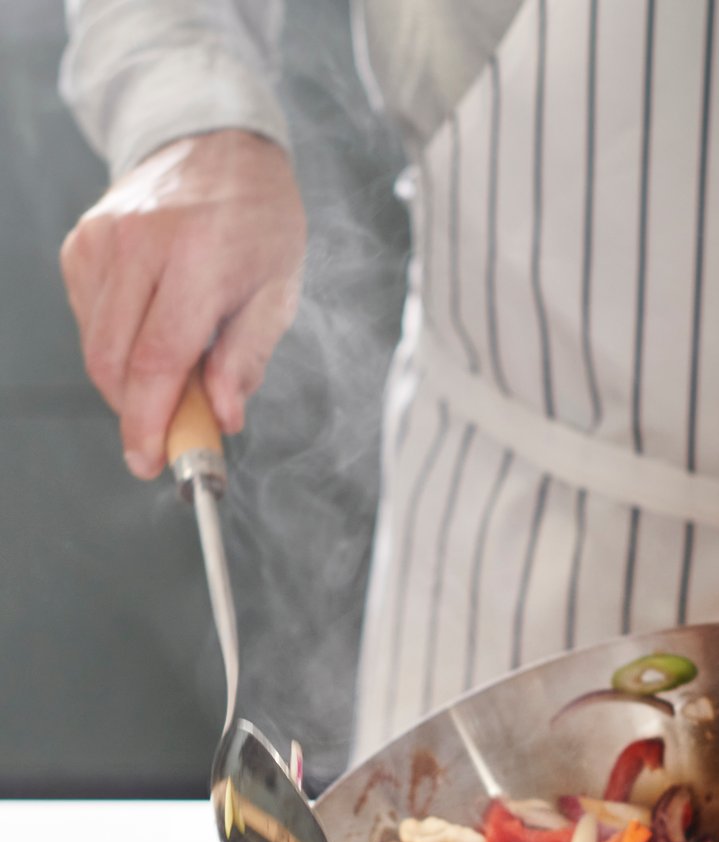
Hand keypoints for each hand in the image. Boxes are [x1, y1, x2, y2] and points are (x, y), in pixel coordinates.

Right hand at [60, 130, 306, 478]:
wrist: (217, 145)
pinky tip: (151, 339)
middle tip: (164, 444)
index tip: (151, 462)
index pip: (158, 361)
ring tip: (174, 382)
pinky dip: (116, 346)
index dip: (150, 422)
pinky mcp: (82, 242)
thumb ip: (247, 356)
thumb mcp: (278, 292)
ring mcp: (101, 240)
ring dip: (128, 383)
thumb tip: (224, 415)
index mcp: (195, 259)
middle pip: (114, 361)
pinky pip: (89, 317)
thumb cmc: (259, 222)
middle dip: (134, 416)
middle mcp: (137, 245)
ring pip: (96, 344)